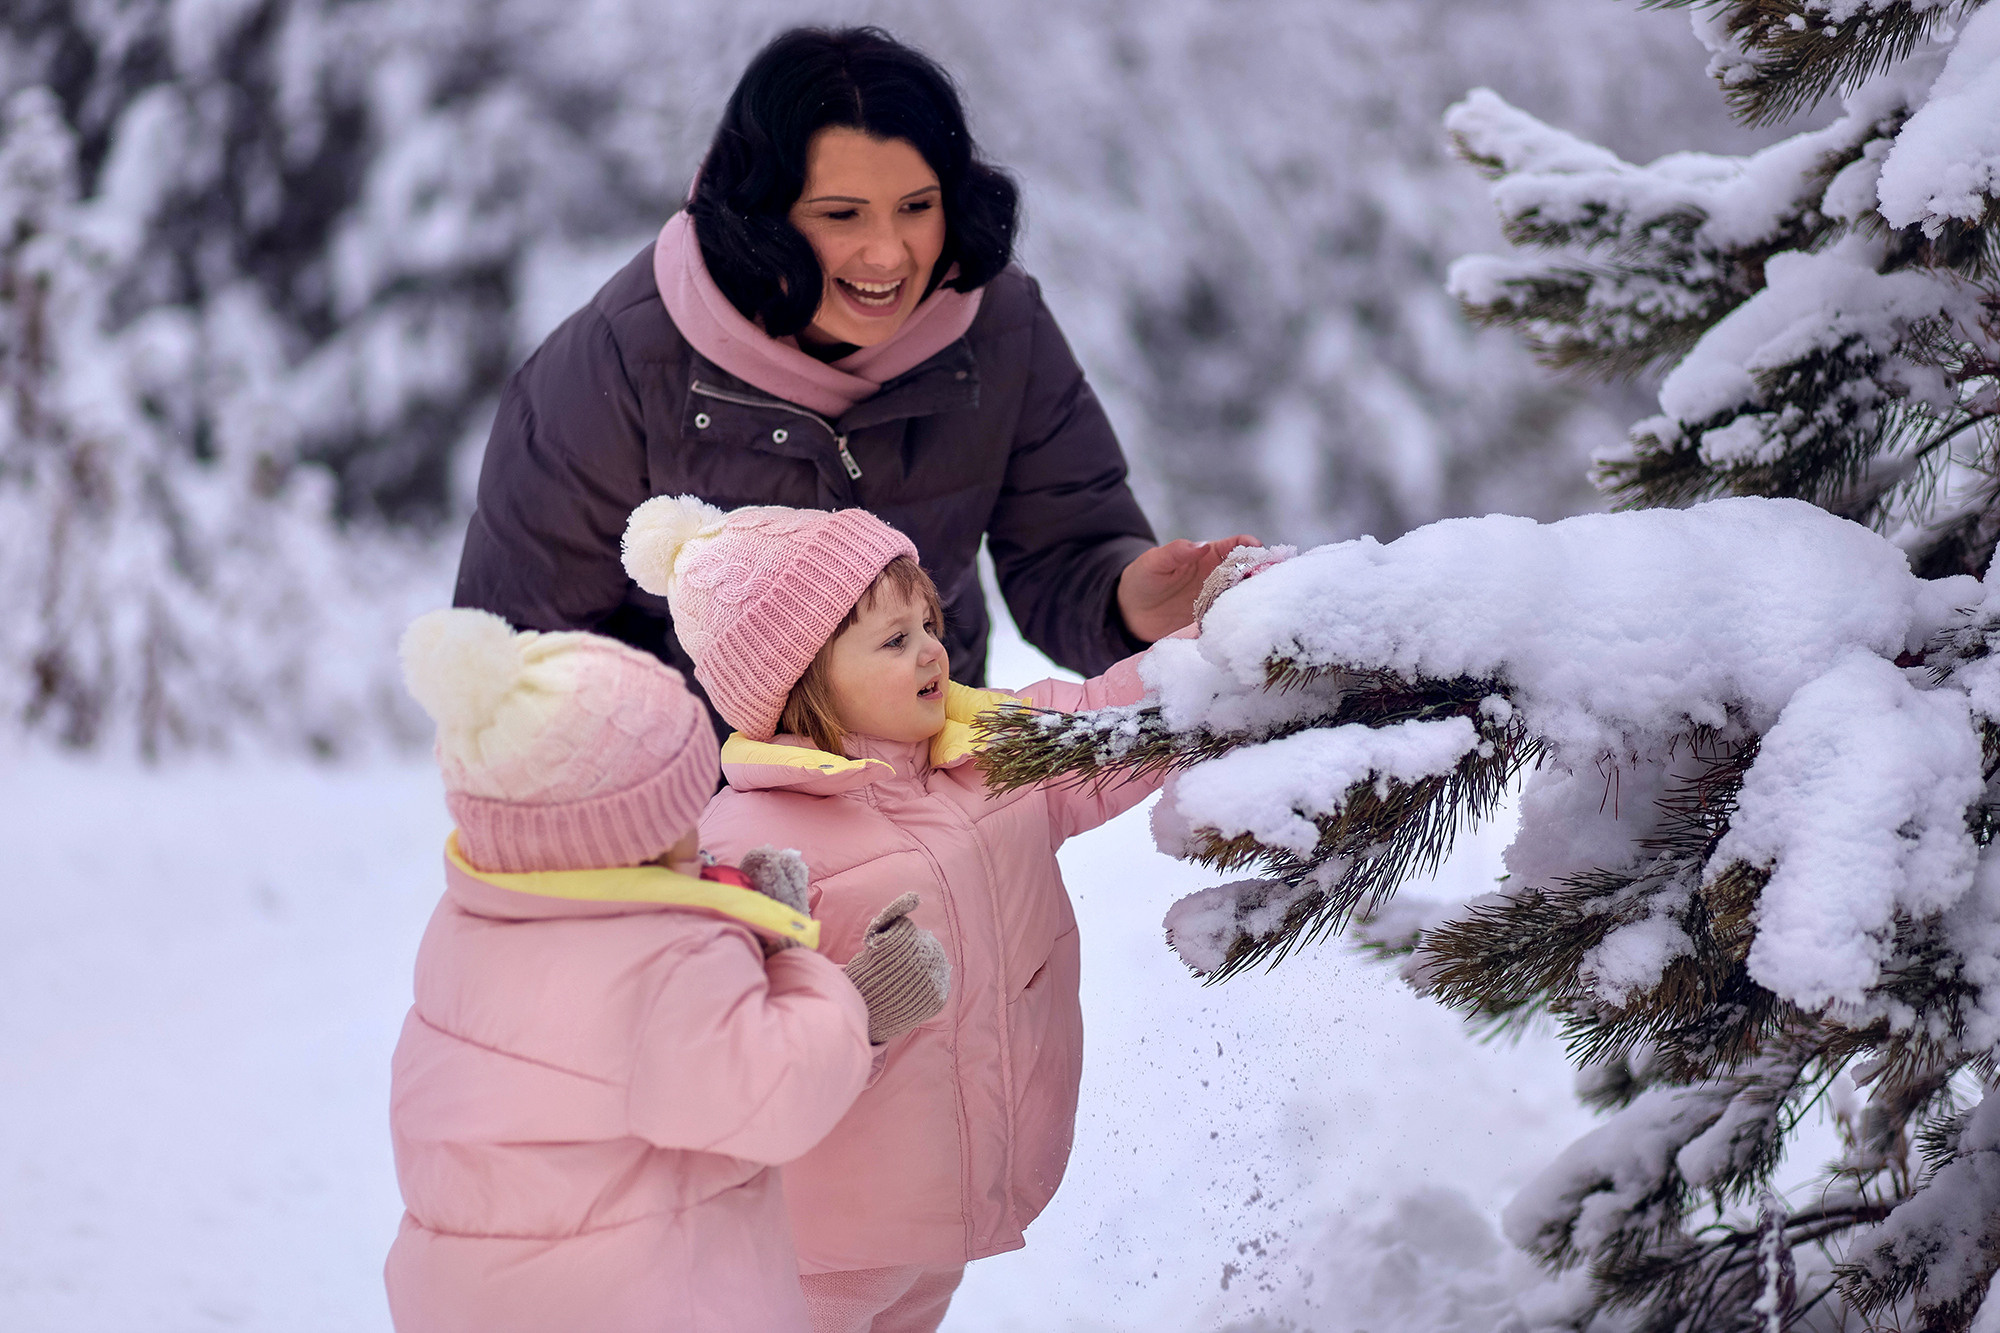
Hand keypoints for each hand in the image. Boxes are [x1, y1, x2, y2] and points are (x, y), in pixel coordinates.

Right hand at [843, 893, 950, 1044]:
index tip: (886, 956)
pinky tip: (913, 988)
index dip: (897, 943)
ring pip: (937, 962)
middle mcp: (924, 959)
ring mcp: (933, 980)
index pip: (913, 933)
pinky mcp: (939, 997)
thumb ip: (895, 911)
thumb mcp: (877, 932)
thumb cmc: (870, 967)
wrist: (868, 1008)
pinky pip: (941, 982)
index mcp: (907, 941)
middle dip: (912, 954)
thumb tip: (915, 897)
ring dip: (924, 967)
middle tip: (895, 969)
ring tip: (905, 979)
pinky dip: (930, 985)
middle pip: (927, 947)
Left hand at [1116, 536, 1260, 642]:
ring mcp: (1217, 599)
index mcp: (1208, 556)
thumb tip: (1203, 545)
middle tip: (1271, 581)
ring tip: (1265, 604)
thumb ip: (1177, 552)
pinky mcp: (1212, 620)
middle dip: (1261, 573)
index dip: (1249, 545)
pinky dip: (1239, 620)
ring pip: (1243, 596)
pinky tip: (1248, 624)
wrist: (1131, 611)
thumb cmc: (1143, 577)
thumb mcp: (1156, 562)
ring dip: (1254, 598)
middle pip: (1247, 572)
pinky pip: (1230, 618)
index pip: (1235, 546)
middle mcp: (1218, 576)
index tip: (1259, 550)